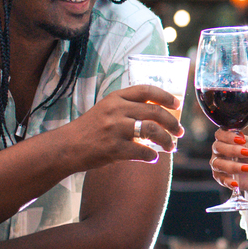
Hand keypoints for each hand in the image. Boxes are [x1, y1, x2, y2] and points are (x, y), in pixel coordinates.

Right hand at [62, 84, 182, 169]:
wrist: (67, 146)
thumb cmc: (90, 128)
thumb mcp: (107, 109)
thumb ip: (128, 107)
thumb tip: (159, 112)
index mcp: (116, 98)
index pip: (146, 90)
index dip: (166, 96)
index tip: (178, 104)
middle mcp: (116, 110)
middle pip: (154, 111)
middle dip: (172, 122)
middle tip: (180, 131)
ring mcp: (115, 129)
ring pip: (152, 130)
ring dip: (166, 139)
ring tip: (171, 146)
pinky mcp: (113, 148)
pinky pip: (141, 151)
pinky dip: (151, 155)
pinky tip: (153, 157)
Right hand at [209, 128, 247, 198]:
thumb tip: (241, 145)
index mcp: (229, 140)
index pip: (220, 134)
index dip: (228, 136)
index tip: (241, 140)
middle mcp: (221, 151)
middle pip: (217, 147)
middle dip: (232, 150)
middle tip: (247, 153)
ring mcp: (220, 164)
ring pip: (217, 163)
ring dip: (233, 166)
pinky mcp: (221, 178)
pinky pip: (220, 178)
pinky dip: (228, 181)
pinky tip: (236, 183)